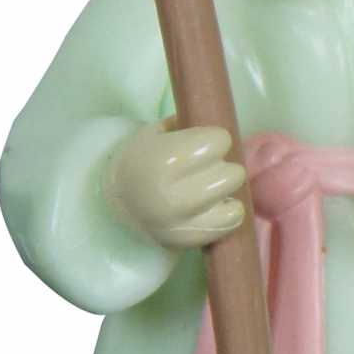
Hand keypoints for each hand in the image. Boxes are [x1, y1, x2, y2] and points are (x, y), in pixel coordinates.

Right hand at [104, 122, 245, 249]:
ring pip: (235, 201)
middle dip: (225, 166)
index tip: (205, 142)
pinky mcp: (188, 240)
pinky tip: (216, 204)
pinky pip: (229, 223)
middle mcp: (172, 195)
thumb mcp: (156, 132)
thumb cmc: (144, 159)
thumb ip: (188, 123)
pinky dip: (228, 212)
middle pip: (233, 174)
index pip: (220, 141)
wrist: (118, 202)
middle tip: (210, 167)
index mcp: (164, 161)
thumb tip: (219, 112)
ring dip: (227, 190)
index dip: (216, 139)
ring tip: (213, 185)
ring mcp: (181, 223)